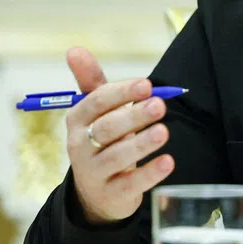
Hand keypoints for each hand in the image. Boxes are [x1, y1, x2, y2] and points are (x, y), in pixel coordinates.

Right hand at [64, 46, 174, 224]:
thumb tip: (74, 49)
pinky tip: (168, 162)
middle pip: (106, 129)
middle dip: (133, 116)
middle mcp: (80, 146)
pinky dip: (150, 173)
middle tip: (159, 105)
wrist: (96, 192)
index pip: (96, 103)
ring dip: (141, 144)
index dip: (122, 93)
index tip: (147, 85)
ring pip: (117, 156)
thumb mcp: (95, 111)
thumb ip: (91, 81)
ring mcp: (94, 172)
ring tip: (163, 132)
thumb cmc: (101, 140)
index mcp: (77, 120)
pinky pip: (130, 184)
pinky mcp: (111, 194)